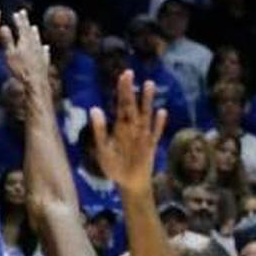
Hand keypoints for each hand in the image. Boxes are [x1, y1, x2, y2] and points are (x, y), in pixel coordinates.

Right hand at [1, 9, 51, 95]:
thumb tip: (3, 26)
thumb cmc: (20, 69)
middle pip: (30, 31)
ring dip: (35, 33)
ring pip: (38, 39)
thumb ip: (7, 40)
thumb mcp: (10, 54)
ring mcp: (40, 53)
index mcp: (25, 40)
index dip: (19, 19)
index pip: (21, 26)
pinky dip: (43, 48)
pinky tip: (45, 47)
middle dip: (26, 22)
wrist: (35, 82)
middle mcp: (34, 44)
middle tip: (24, 14)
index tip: (17, 13)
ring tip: (34, 27)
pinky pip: (44, 52)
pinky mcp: (44, 62)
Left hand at [88, 70, 166, 196]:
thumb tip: (94, 109)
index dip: (122, 90)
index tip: (123, 75)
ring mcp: (143, 135)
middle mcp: (132, 127)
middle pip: (131, 105)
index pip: (121, 104)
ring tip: (148, 84)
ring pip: (145, 114)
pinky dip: (158, 123)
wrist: (129, 183)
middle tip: (129, 72)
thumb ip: (100, 130)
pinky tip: (162, 112)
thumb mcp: (103, 149)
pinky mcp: (151, 145)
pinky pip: (156, 132)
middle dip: (130, 90)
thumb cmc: (114, 167)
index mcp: (120, 127)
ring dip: (147, 101)